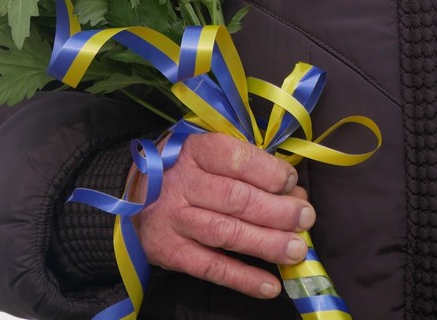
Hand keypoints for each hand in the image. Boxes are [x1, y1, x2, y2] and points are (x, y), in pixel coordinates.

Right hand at [129, 132, 313, 298]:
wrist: (130, 194)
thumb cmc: (183, 169)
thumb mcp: (207, 154)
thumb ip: (248, 168)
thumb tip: (294, 192)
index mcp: (194, 151)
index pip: (235, 159)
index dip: (269, 172)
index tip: (292, 183)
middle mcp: (181, 183)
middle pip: (236, 199)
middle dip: (277, 211)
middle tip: (305, 218)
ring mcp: (174, 219)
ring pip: (226, 233)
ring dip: (267, 244)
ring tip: (297, 250)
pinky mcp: (171, 252)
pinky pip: (211, 268)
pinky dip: (243, 279)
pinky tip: (271, 285)